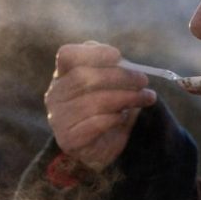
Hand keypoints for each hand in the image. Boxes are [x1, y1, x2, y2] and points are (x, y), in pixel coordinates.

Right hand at [45, 42, 155, 169]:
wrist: (101, 146)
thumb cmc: (106, 108)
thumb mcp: (111, 84)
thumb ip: (113, 69)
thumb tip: (126, 65)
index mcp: (62, 75)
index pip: (67, 56)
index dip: (92, 53)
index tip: (118, 56)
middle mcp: (55, 95)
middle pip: (82, 77)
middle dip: (118, 76)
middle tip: (143, 80)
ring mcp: (58, 118)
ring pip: (91, 102)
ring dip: (125, 98)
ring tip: (145, 98)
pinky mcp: (68, 139)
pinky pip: (95, 124)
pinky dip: (115, 118)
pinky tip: (123, 117)